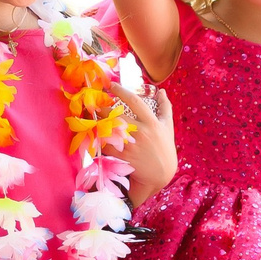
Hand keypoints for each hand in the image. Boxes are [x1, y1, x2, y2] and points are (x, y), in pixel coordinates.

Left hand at [106, 82, 175, 204]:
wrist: (161, 174)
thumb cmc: (165, 148)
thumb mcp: (168, 127)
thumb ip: (165, 107)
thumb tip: (162, 91)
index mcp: (151, 122)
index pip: (134, 101)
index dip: (121, 91)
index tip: (111, 85)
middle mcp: (141, 132)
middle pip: (116, 115)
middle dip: (103, 108)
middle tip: (95, 104)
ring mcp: (131, 145)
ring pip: (109, 130)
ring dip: (98, 123)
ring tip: (92, 118)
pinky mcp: (123, 156)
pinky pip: (106, 146)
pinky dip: (99, 140)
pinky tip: (95, 135)